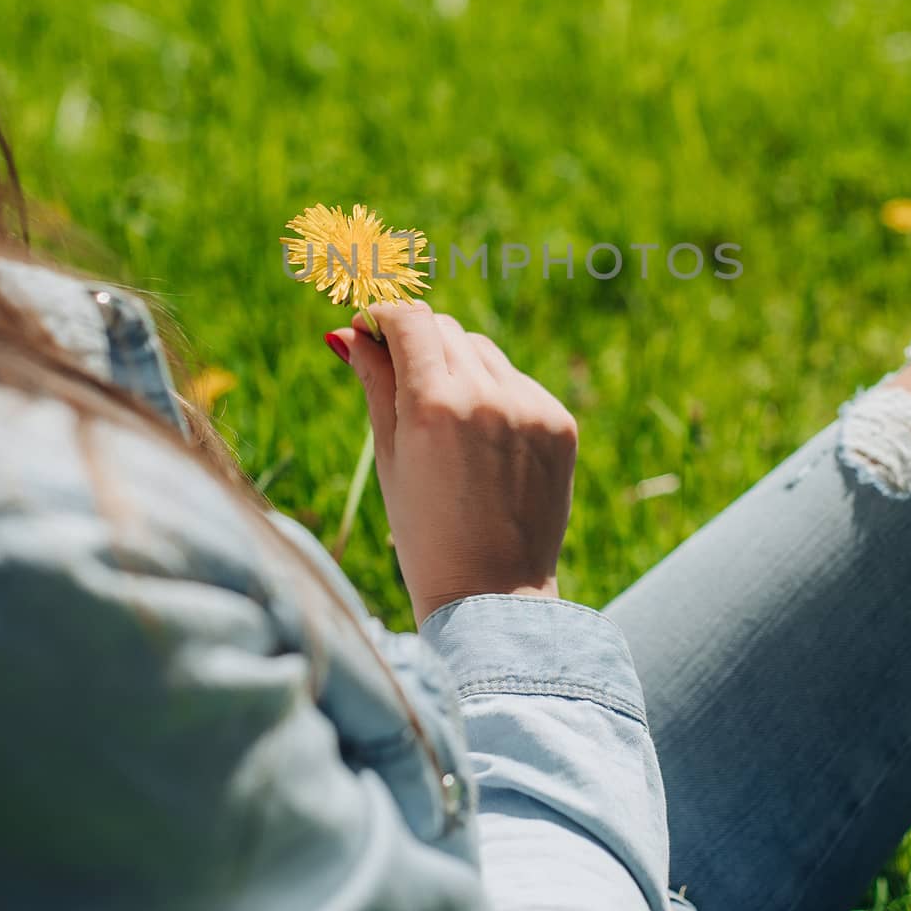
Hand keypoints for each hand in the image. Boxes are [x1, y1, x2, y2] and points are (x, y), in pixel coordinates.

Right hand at [328, 302, 576, 625]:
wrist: (493, 594)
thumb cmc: (424, 532)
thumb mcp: (389, 456)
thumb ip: (375, 382)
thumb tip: (350, 331)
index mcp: (434, 404)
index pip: (410, 320)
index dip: (384, 316)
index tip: (371, 327)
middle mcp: (487, 395)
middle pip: (446, 329)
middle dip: (418, 342)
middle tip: (399, 372)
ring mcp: (530, 407)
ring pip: (483, 352)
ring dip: (458, 365)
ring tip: (445, 421)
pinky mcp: (559, 422)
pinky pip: (517, 383)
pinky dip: (495, 395)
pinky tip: (483, 443)